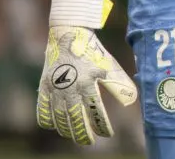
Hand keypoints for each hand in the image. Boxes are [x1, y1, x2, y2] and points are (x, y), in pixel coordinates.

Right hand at [36, 0, 136, 145]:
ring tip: (76, 135)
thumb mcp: (109, 66)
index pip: (97, 113)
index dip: (102, 127)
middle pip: (76, 121)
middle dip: (83, 135)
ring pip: (59, 120)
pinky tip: (57, 125)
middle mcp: (70, 88)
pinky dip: (49, 122)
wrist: (68, 34)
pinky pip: (42, 111)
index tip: (108, 134)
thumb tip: (131, 101)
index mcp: (88, 83)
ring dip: (67, 130)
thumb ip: (120, 85)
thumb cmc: (92, 51)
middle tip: (90, 141)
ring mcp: (55, 89)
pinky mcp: (44, 87)